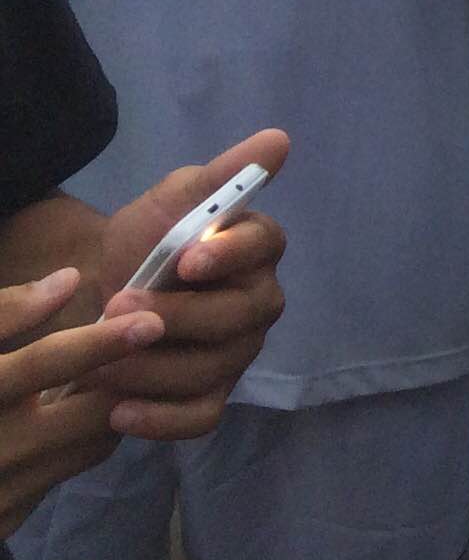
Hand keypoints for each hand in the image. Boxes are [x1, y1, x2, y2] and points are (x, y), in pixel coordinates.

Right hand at [0, 271, 159, 537]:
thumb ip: (3, 315)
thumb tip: (68, 280)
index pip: (41, 365)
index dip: (99, 343)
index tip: (150, 322)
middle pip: (90, 415)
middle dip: (124, 382)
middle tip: (143, 349)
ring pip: (90, 446)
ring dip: (108, 411)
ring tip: (107, 376)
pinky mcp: (5, 521)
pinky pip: (65, 474)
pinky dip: (80, 444)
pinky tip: (72, 417)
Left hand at [84, 131, 289, 438]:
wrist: (100, 293)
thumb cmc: (143, 240)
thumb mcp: (170, 200)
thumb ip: (221, 175)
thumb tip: (278, 140)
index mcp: (256, 249)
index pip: (264, 246)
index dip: (230, 254)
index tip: (186, 259)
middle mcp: (257, 303)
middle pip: (236, 318)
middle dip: (175, 316)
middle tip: (116, 306)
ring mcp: (237, 354)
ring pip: (212, 369)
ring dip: (151, 368)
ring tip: (99, 363)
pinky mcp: (209, 396)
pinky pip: (200, 418)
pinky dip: (161, 420)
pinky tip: (118, 411)